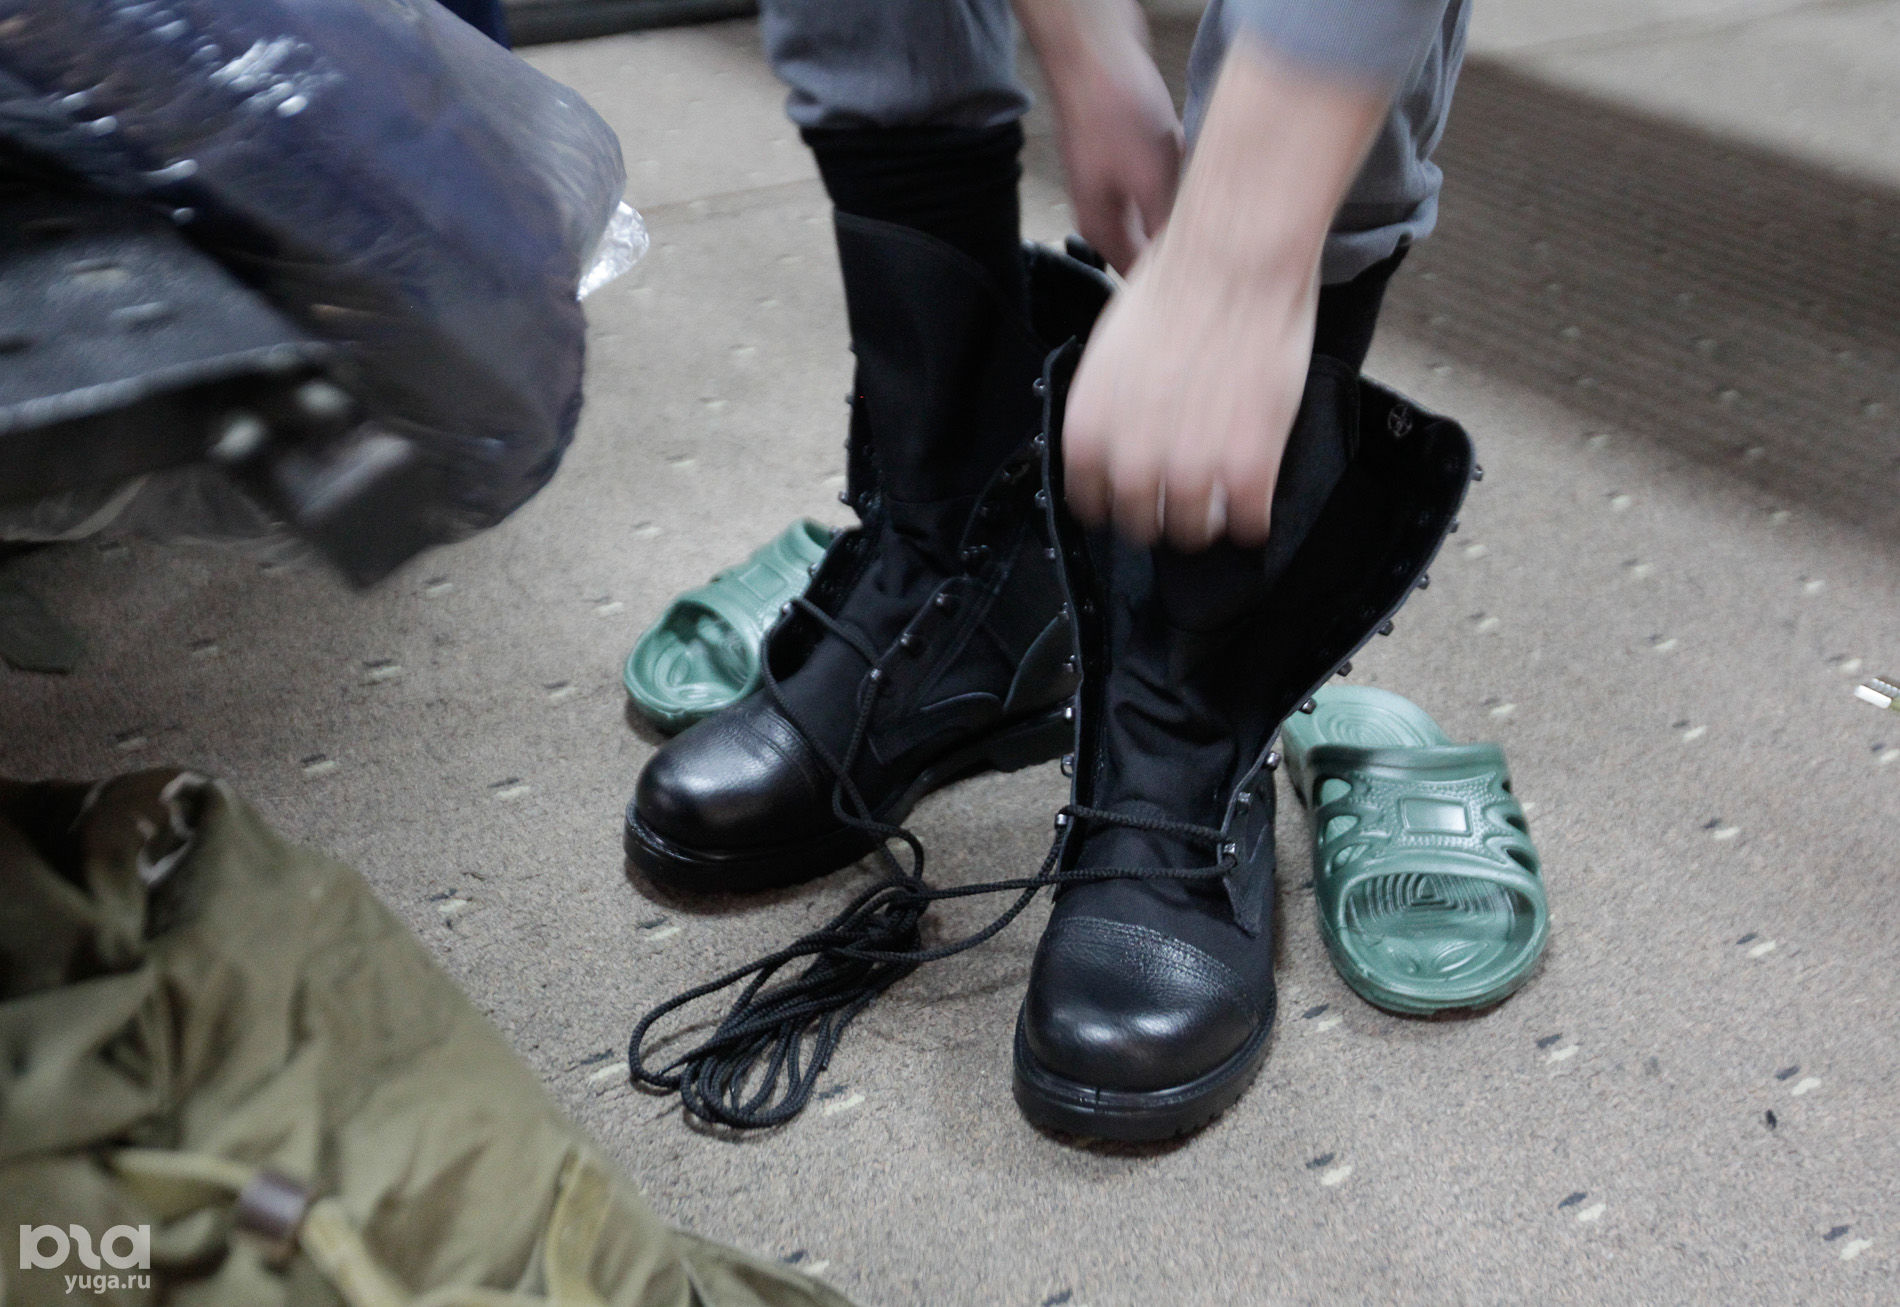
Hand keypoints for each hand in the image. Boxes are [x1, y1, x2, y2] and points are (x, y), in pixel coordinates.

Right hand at [1016, 0, 1181, 273]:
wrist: (1093, 47)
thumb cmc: (1111, 108)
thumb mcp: (1150, 180)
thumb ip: (1166, 229)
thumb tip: (1186, 268)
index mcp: (1102, 228)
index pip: (1139, 277)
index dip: (1172, 283)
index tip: (1208, 284)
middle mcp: (1104, 208)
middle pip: (1151, 242)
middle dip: (1183, 235)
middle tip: (1218, 232)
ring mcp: (1114, 178)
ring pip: (1161, 205)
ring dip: (1183, 196)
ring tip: (1203, 184)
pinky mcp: (1125, 151)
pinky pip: (1161, 173)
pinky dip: (1178, 165)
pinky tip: (1189, 148)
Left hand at [1064, 236, 1316, 548]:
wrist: (1234, 261)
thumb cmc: (1176, 286)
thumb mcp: (1110, 354)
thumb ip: (1111, 409)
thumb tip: (1122, 436)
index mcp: (1087, 432)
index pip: (1091, 503)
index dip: (1117, 502)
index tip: (1137, 497)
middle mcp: (1130, 461)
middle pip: (1140, 526)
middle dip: (1161, 514)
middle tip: (1184, 498)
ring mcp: (1189, 470)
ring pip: (1192, 533)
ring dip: (1207, 523)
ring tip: (1220, 506)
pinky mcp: (1247, 469)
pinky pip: (1247, 524)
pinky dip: (1252, 520)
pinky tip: (1255, 506)